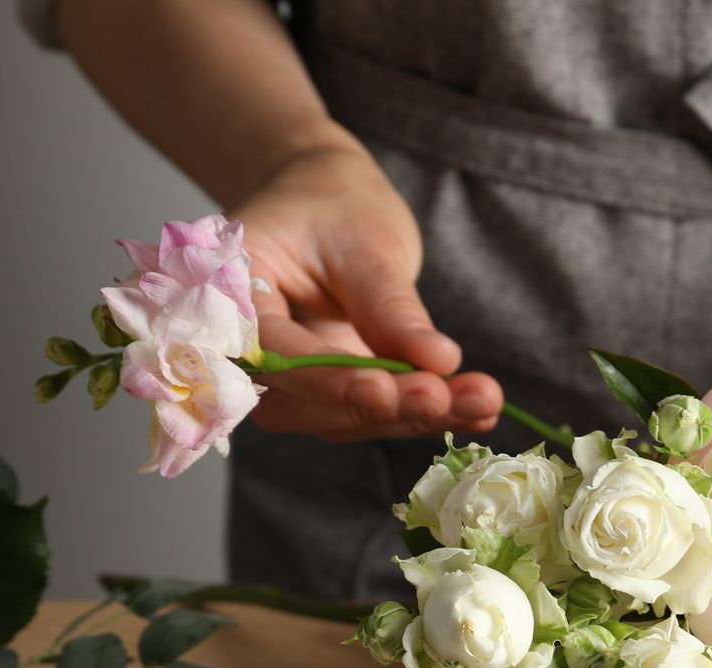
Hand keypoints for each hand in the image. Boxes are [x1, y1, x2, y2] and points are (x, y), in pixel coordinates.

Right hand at [229, 144, 503, 439]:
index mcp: (231, 295)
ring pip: (340, 420)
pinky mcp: (328, 395)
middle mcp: (248, 351)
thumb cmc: (333, 206)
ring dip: (411, 419)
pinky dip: (423, 415)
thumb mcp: (364, 241)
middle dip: (379, 408)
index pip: (274, 353)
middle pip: (304, 402)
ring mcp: (287, 381)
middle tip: (445, 398)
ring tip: (480, 401)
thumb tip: (437, 361)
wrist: (326, 203)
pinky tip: (477, 410)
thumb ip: (390, 306)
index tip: (385, 390)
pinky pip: (369, 415)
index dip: (329, 379)